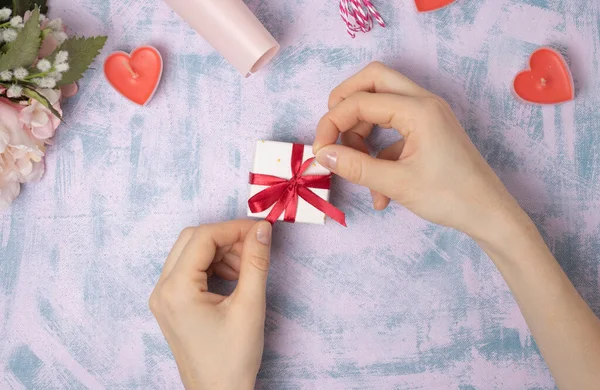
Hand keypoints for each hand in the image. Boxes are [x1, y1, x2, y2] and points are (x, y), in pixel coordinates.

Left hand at [149, 220, 271, 389]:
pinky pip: (190, 270)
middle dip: (226, 238)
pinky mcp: (172, 304)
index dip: (234, 228)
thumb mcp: (250, 306)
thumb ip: (256, 262)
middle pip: (192, 240)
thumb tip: (262, 230)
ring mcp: (163, 297)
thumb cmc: (232, 359)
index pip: (203, 237)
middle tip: (255, 246)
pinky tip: (235, 277)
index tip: (261, 231)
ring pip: (190, 252)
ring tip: (247, 267)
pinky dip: (213, 266)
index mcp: (176, 290)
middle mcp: (162, 290)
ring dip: (220, 251)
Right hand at [313, 62, 521, 239]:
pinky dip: (378, 152)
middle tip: (329, 131)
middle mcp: (423, 103)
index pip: (361, 100)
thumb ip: (356, 167)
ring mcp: (427, 115)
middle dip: (345, 102)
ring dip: (360, 130)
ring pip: (381, 103)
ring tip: (355, 167)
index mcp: (418, 109)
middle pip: (373, 80)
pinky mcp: (428, 131)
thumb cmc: (450, 197)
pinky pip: (393, 129)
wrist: (490, 214)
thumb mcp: (397, 184)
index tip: (318, 151)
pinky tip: (379, 191)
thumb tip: (322, 155)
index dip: (331, 122)